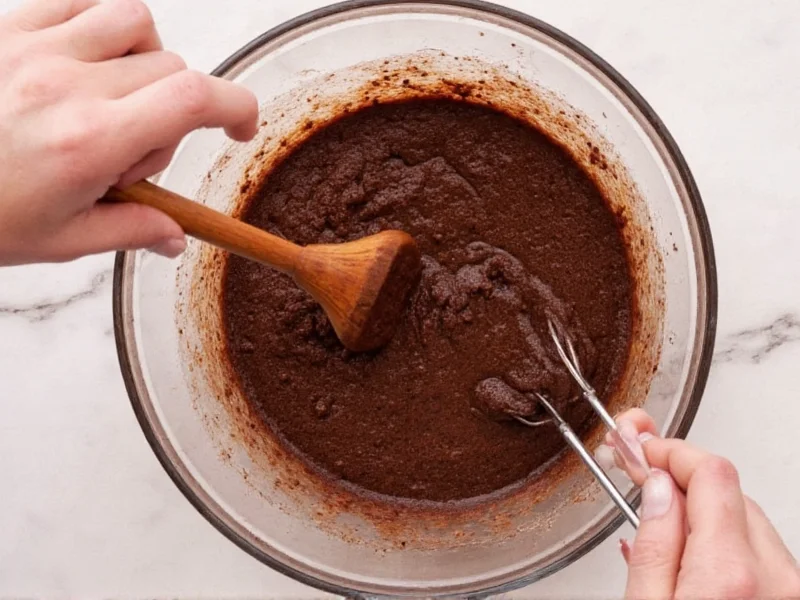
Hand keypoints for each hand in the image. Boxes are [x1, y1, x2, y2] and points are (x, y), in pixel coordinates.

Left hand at [0, 0, 257, 264]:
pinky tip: (87, 58)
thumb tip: (175, 238)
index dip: (237, 106)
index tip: (239, 126)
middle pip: (172, 68)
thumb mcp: (58, 240)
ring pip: (133, 21)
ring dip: (145, 58)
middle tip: (132, 149)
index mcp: (88, 143)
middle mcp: (67, 84)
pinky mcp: (6, 27)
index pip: (193, 99)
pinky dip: (101, 21)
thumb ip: (130, 231)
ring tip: (114, 95)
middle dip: (174, 111)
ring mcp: (33, 46)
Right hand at [600, 409, 799, 598]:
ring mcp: (789, 589)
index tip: (641, 448)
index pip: (711, 472)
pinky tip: (689, 551)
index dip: (670, 450)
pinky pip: (760, 552)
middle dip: (681, 477)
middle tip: (638, 471)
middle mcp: (774, 577)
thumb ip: (652, 547)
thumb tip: (656, 487)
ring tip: (660, 518)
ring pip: (746, 518)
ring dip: (703, 509)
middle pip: (729, 491)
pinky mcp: (791, 597)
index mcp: (729, 573)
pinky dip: (724, 541)